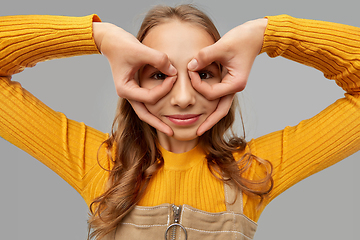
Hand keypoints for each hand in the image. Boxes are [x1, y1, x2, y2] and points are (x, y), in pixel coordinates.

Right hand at [93, 22, 176, 135]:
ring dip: (156, 119)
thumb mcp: (141, 50)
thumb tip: (174, 71)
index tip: (175, 76)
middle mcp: (127, 94)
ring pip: (145, 111)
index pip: (150, 97)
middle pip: (144, 114)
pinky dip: (156, 107)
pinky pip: (147, 101)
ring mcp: (131, 92)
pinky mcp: (135, 88)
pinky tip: (165, 112)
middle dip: (158, 124)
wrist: (110, 40)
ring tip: (169, 128)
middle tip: (172, 132)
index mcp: (125, 89)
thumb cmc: (122, 45)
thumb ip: (159, 60)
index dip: (164, 89)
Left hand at [188, 18, 267, 134]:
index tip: (189, 70)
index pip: (211, 92)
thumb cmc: (241, 40)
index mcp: (235, 83)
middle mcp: (235, 88)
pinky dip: (211, 103)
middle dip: (209, 121)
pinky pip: (219, 97)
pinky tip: (203, 109)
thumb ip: (204, 56)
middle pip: (221, 111)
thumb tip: (190, 66)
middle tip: (197, 132)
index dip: (197, 84)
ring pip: (221, 106)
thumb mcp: (222, 46)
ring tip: (200, 127)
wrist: (255, 36)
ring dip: (211, 116)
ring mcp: (233, 86)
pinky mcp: (229, 82)